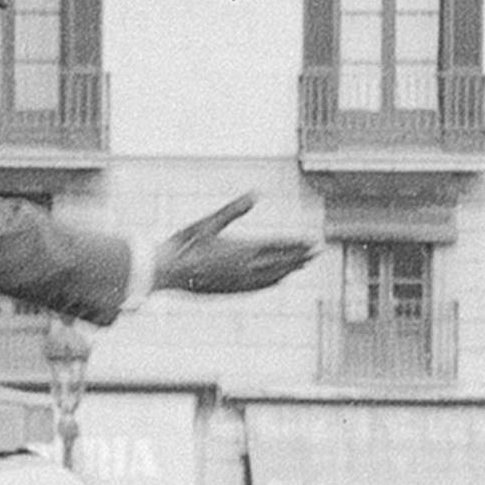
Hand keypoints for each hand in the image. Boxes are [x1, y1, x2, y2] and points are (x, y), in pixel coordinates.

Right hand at [151, 194, 316, 294]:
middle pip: (281, 262)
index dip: (297, 244)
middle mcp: (245, 269)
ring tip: (303, 264)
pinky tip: (278, 281)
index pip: (277, 246)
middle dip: (301, 256)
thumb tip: (256, 193)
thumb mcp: (209, 222)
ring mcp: (239, 282)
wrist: (166, 273)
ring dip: (290, 269)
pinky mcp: (231, 291)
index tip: (314, 241)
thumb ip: (234, 210)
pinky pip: (260, 287)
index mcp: (241, 250)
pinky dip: (274, 282)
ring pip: (273, 277)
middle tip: (318, 250)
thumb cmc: (184, 244)